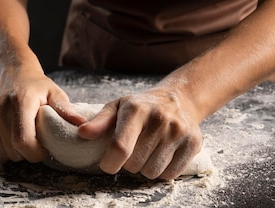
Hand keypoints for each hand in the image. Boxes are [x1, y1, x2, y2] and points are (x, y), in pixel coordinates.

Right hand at [0, 69, 85, 162]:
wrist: (10, 69)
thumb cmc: (36, 86)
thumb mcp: (55, 94)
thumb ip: (66, 111)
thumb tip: (82, 125)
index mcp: (21, 101)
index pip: (22, 141)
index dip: (34, 154)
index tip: (42, 151)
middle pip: (10, 151)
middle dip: (24, 154)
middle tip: (32, 141)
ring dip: (9, 152)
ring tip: (18, 137)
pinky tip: (3, 137)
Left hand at [78, 87, 202, 178]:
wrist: (179, 99)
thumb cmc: (142, 106)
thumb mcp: (117, 107)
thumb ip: (99, 122)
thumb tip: (82, 133)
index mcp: (137, 110)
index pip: (120, 147)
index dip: (110, 163)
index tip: (108, 163)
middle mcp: (159, 119)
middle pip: (134, 164)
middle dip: (128, 163)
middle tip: (133, 150)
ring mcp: (178, 132)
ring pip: (152, 173)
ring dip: (145, 168)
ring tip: (147, 151)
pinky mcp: (193, 143)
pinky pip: (170, 174)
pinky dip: (162, 171)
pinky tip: (161, 155)